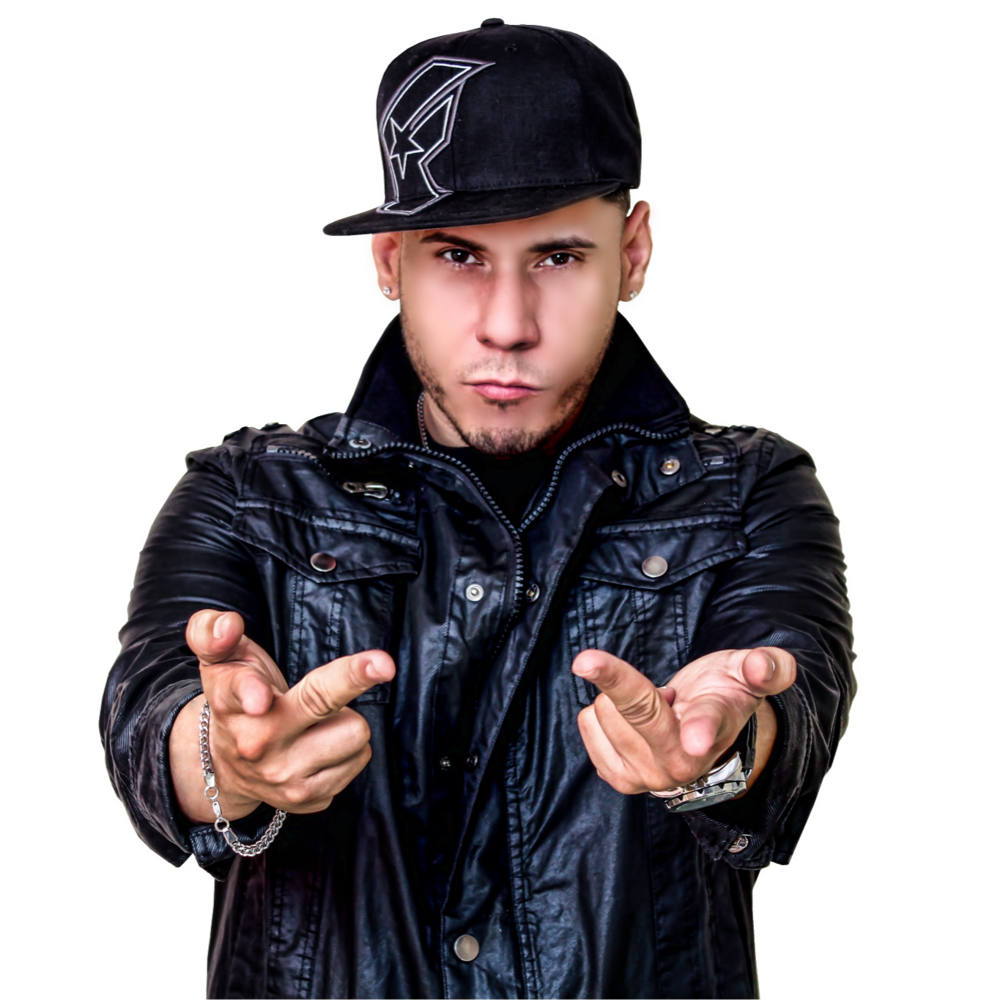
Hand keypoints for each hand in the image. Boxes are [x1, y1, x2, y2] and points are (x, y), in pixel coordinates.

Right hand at [170, 609, 394, 823]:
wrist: (227, 766)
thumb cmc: (235, 698)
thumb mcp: (218, 660)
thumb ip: (211, 632)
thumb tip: (227, 623)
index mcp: (234, 704)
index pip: (242, 690)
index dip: (251, 691)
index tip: (261, 698)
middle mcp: (259, 745)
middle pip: (329, 705)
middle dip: (348, 684)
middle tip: (330, 686)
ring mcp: (285, 780)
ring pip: (357, 735)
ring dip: (345, 722)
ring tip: (316, 722)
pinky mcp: (310, 801)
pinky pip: (360, 761)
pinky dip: (348, 750)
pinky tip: (319, 747)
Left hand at [572, 647, 795, 794]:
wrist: (701, 737)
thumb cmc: (723, 696)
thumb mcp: (748, 675)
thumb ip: (767, 668)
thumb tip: (763, 665)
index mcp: (716, 728)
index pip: (708, 724)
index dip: (701, 730)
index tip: (695, 739)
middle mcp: (682, 762)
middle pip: (637, 709)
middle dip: (612, 679)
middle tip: (585, 659)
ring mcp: (649, 777)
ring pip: (606, 710)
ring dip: (625, 700)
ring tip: (656, 708)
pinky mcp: (619, 779)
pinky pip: (587, 723)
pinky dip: (604, 713)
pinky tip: (634, 722)